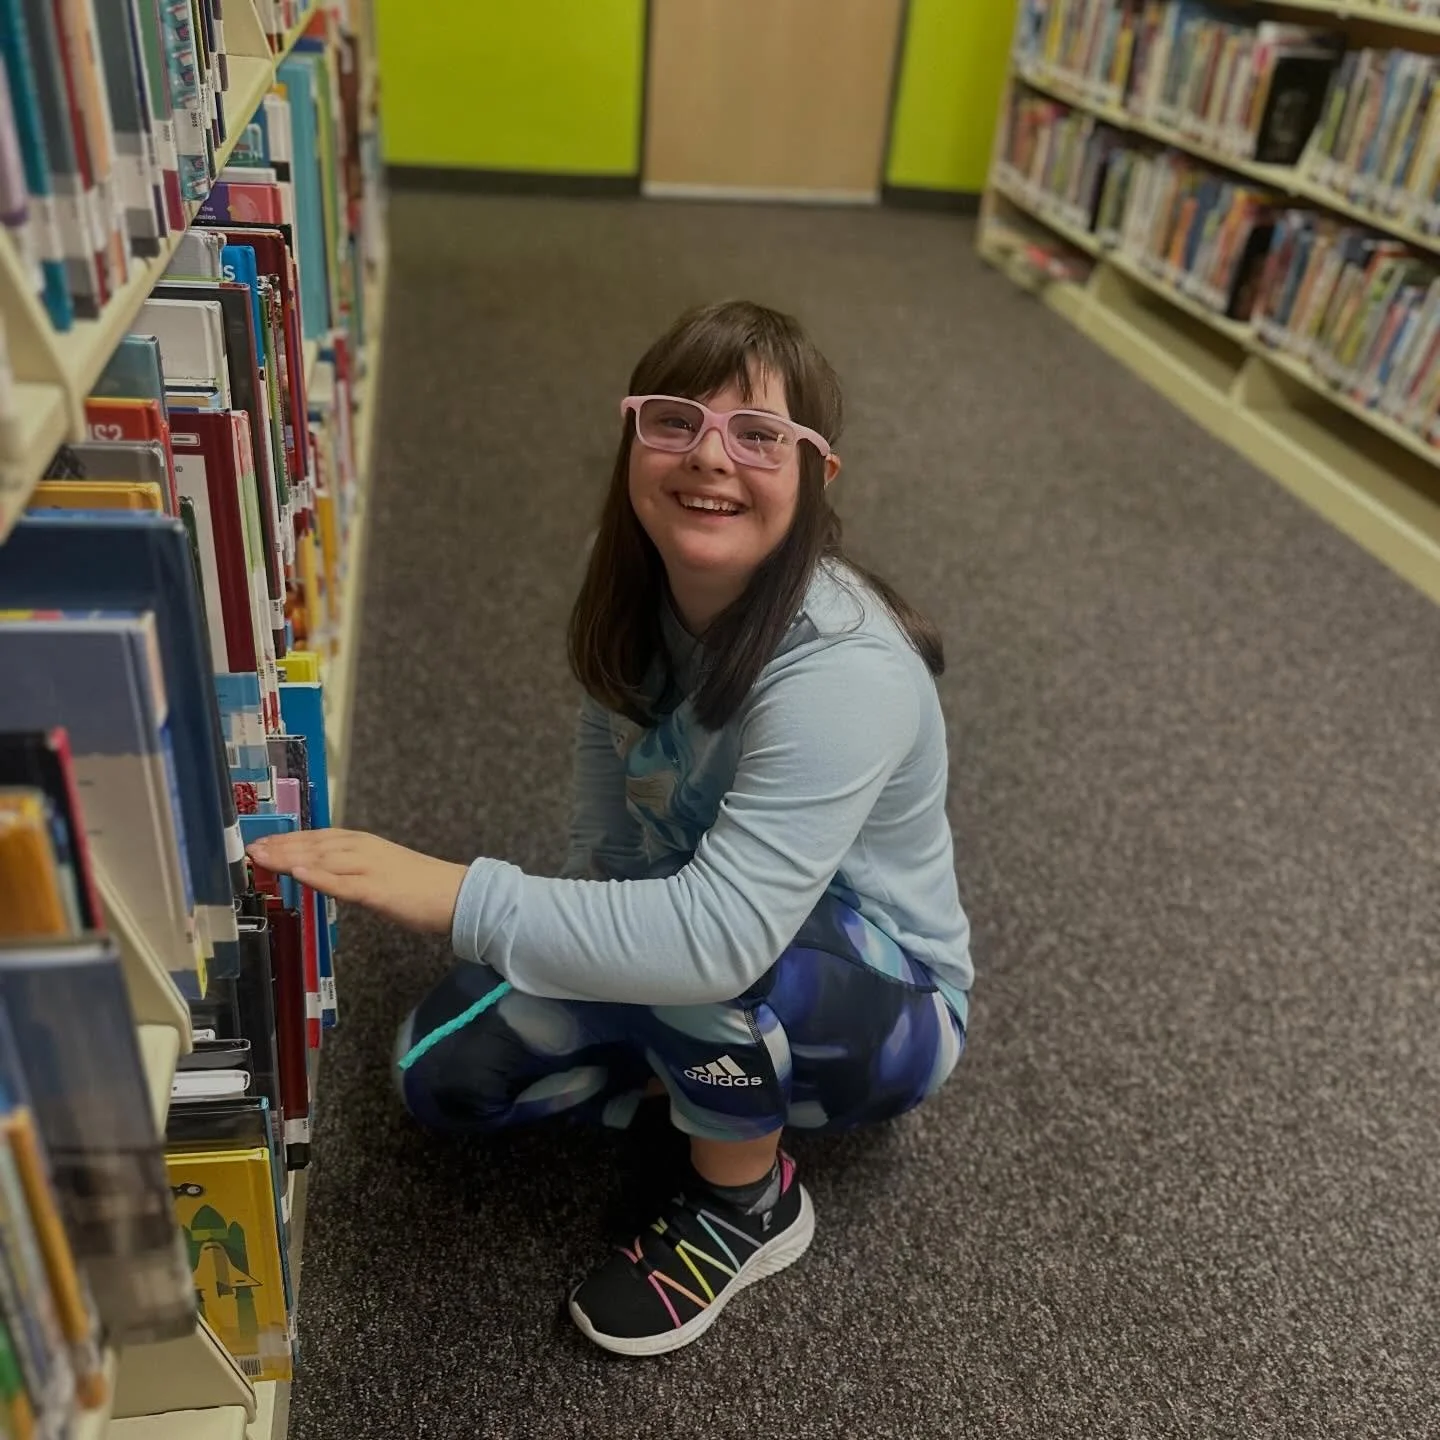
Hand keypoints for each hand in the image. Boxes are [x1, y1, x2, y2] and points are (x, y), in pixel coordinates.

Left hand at [245, 828, 469, 934]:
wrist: (458, 895)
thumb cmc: (421, 887)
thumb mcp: (379, 872)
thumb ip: (350, 870)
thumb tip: (321, 872)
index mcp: (363, 844)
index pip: (317, 838)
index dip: (286, 840)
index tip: (259, 843)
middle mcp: (363, 849)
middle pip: (314, 845)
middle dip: (280, 846)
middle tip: (249, 849)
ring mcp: (369, 867)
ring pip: (322, 858)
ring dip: (289, 856)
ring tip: (261, 857)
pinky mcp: (376, 889)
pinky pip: (341, 882)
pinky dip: (318, 875)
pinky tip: (298, 872)